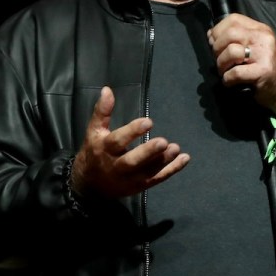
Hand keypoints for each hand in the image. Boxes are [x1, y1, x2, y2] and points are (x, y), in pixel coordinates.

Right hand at [70, 86, 190, 199]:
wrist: (90, 185)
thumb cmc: (95, 152)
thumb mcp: (94, 131)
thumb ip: (102, 112)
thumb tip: (107, 89)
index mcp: (105, 149)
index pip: (118, 141)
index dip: (132, 132)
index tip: (148, 122)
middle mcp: (116, 166)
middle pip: (132, 161)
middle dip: (148, 152)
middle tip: (163, 142)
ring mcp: (130, 178)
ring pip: (147, 172)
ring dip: (163, 161)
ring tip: (176, 148)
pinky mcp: (140, 186)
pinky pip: (157, 179)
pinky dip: (172, 170)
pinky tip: (185, 159)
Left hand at [207, 13, 275, 112]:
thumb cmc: (265, 69)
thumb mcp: (255, 48)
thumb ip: (237, 39)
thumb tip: (211, 35)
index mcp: (260, 30)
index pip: (233, 19)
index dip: (218, 30)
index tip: (213, 42)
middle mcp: (263, 38)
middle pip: (230, 33)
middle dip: (217, 48)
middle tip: (219, 60)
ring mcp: (264, 54)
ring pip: (231, 51)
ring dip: (221, 64)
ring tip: (224, 71)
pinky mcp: (263, 71)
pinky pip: (236, 72)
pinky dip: (227, 79)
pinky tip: (230, 82)